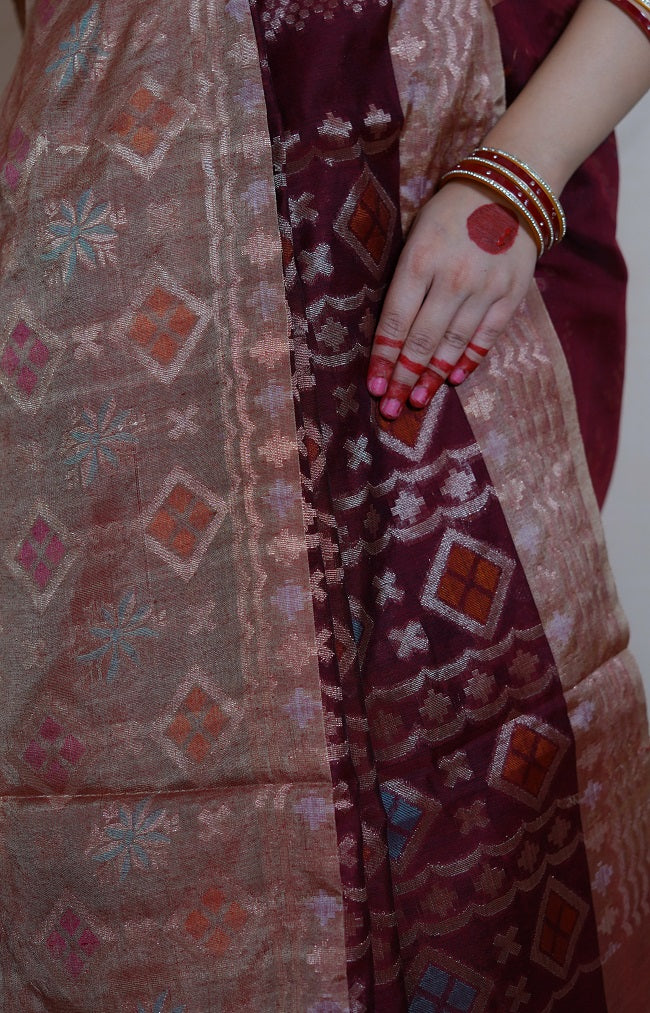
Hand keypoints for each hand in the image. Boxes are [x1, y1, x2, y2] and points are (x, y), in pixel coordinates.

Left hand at [366, 182, 537, 418]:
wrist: (509, 188)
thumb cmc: (449, 213)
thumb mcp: (416, 233)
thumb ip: (405, 279)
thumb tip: (391, 332)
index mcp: (420, 259)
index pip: (395, 319)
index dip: (383, 358)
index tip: (374, 386)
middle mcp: (451, 277)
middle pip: (422, 339)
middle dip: (404, 378)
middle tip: (391, 409)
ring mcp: (484, 288)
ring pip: (453, 344)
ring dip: (432, 377)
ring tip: (418, 400)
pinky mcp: (510, 294)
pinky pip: (486, 336)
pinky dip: (469, 360)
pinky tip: (453, 379)